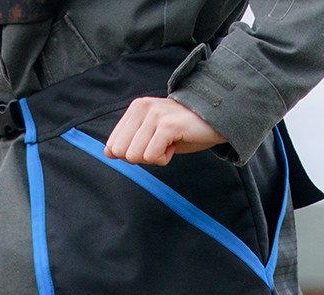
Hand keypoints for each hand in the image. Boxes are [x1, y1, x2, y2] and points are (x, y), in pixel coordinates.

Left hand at [105, 96, 226, 164]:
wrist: (215, 121)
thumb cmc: (184, 130)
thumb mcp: (152, 135)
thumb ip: (130, 141)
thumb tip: (107, 152)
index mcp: (135, 108)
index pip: (113, 145)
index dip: (132, 154)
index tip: (152, 144)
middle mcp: (142, 108)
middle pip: (122, 152)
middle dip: (142, 157)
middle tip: (161, 145)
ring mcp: (154, 115)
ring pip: (136, 156)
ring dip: (155, 157)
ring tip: (169, 143)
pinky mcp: (167, 125)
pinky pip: (152, 156)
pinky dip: (164, 158)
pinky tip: (175, 144)